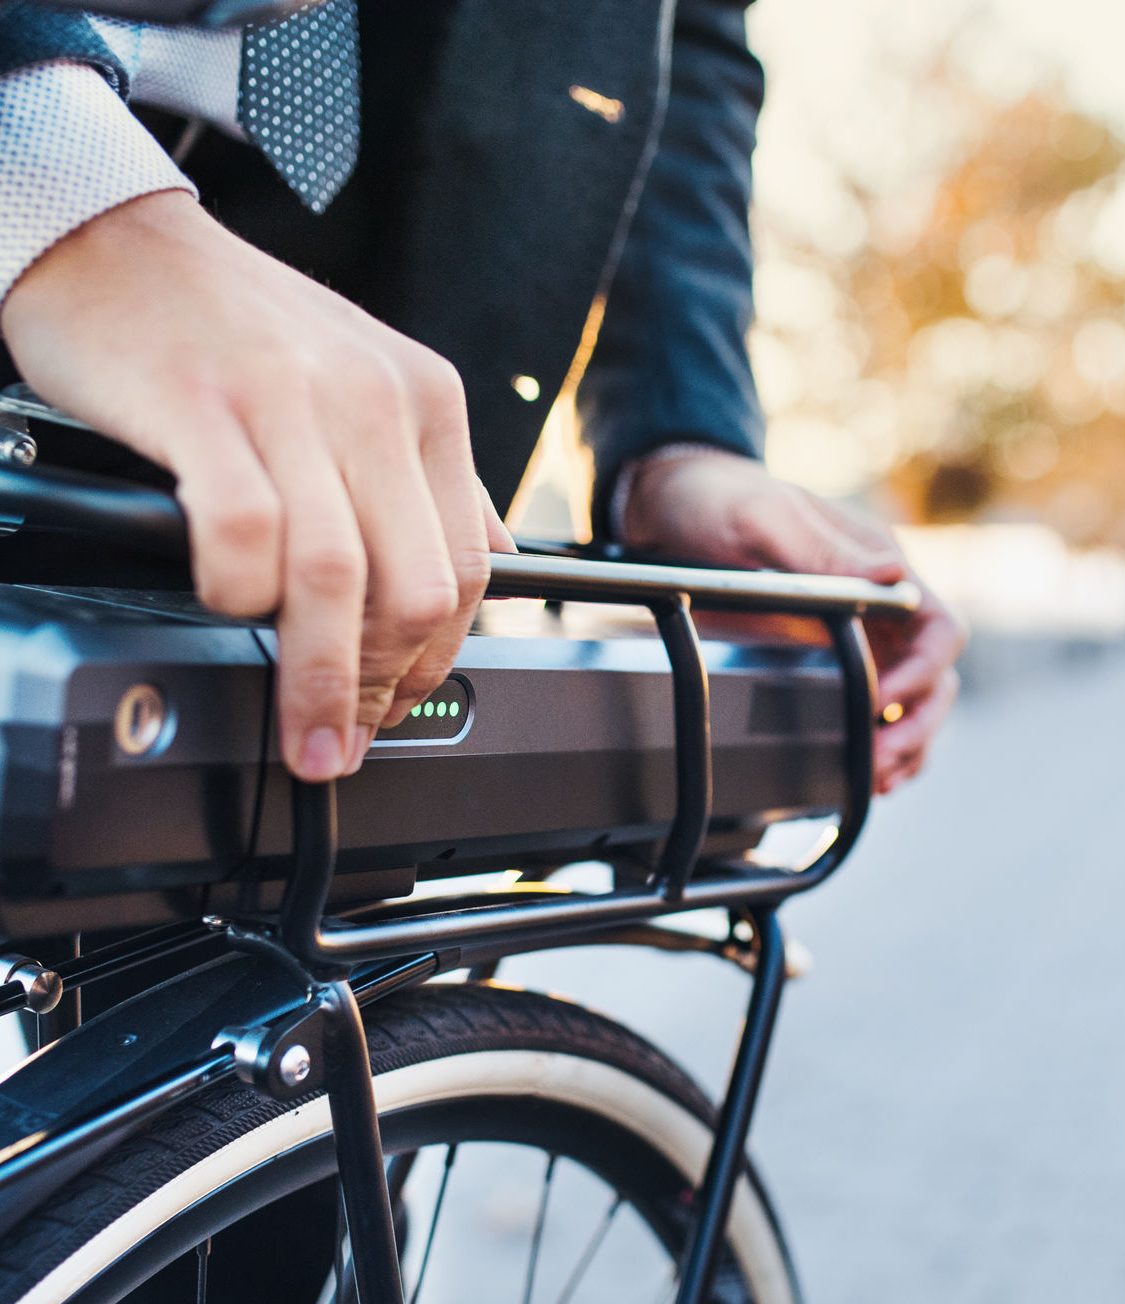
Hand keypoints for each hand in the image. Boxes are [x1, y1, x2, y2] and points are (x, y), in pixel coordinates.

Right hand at [1, 190, 506, 779]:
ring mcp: (290, 400)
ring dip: (322, 677)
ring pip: (337, 576)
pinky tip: (227, 605)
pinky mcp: (204, 404)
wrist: (114, 236)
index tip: (402, 707)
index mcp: (427, 402)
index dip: (438, 661)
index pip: (468, 568)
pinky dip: (238, 592)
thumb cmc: (237, 324)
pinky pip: (245, 532)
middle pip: (413, 587)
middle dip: (386, 685)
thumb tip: (498, 558)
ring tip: (305, 731)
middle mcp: (373, 400)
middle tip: (349, 735)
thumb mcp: (369, 380)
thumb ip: (434, 474)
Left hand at [622, 451, 963, 793]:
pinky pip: (873, 714)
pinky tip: (864, 776)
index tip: (884, 702)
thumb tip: (892, 574)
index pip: (939, 629)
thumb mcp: (766, 517)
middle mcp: (880, 607)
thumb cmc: (721, 499)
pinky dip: (877, 746)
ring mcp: (859, 639)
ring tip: (876, 779)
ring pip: (913, 705)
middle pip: (936, 678)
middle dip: (917, 724)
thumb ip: (824, 549)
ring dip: (906, 746)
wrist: (673, 508)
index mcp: (879, 566)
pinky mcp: (830, 663)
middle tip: (879, 760)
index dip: (924, 673)